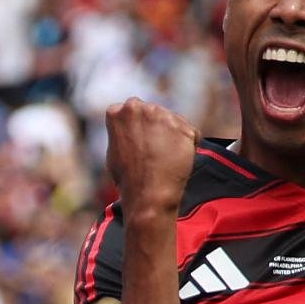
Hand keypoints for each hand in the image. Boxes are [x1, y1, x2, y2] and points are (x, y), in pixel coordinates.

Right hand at [105, 98, 198, 214]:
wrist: (148, 195)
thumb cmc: (128, 179)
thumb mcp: (113, 151)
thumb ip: (122, 132)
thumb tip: (130, 128)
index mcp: (118, 112)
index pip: (133, 111)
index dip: (139, 128)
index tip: (141, 143)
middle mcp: (140, 108)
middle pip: (154, 112)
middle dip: (157, 127)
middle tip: (156, 152)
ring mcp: (162, 116)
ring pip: (173, 121)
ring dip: (173, 135)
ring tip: (166, 159)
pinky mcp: (183, 127)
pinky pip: (191, 133)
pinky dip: (189, 145)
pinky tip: (179, 160)